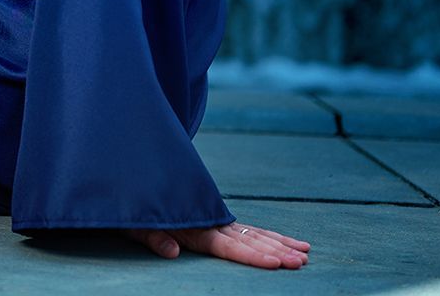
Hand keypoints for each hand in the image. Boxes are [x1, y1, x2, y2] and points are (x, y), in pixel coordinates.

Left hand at [124, 221, 309, 268]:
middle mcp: (212, 223)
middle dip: (277, 252)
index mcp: (194, 227)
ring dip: (281, 244)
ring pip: (256, 234)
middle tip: (302, 262)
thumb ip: (153, 237)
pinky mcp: (220, 220)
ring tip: (305, 254)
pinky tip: (292, 243)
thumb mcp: (136, 224)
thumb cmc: (134, 207)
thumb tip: (172, 252)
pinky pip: (251, 230)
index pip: (227, 246)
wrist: (135, 175)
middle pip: (249, 240)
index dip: (251, 256)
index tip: (275, 263)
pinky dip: (272, 237)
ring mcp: (219, 221)